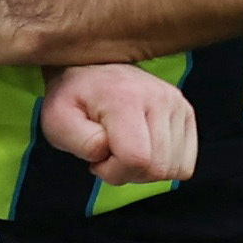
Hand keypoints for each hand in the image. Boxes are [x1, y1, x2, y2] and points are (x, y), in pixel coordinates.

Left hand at [41, 64, 193, 185]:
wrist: (92, 69)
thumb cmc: (72, 97)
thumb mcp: (56, 120)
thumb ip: (79, 141)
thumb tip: (106, 151)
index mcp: (126, 98)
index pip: (136, 159)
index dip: (113, 172)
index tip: (96, 158)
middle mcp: (160, 97)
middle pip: (158, 169)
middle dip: (128, 173)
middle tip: (109, 153)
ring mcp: (177, 104)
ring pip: (173, 169)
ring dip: (145, 170)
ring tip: (124, 147)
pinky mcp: (186, 112)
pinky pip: (184, 163)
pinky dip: (162, 165)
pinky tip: (142, 147)